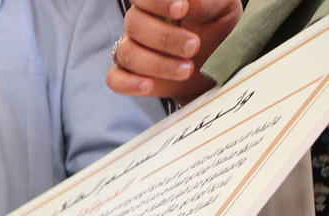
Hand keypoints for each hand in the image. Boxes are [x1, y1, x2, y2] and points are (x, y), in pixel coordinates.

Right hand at [107, 0, 242, 101]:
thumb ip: (207, 2)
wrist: (215, 64)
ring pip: (127, 53)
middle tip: (194, 46)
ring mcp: (130, 49)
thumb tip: (188, 2)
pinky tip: (149, 85)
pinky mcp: (128, 75)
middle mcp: (139, 22)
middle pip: (135, 24)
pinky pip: (115, 79)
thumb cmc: (218, 29)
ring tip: (187, 69)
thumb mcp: (223, 9)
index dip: (158, 2)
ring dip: (157, 63)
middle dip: (165, 37)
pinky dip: (129, 83)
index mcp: (158, 2)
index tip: (181, 9)